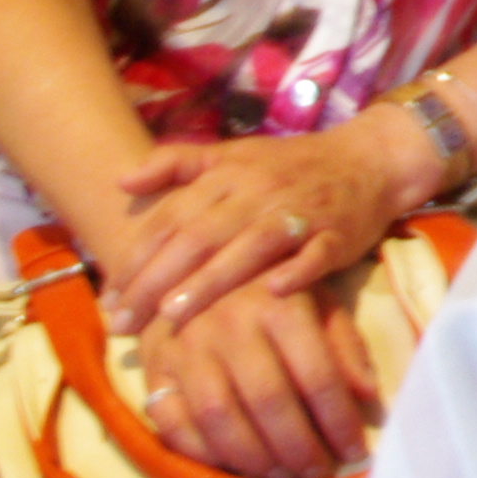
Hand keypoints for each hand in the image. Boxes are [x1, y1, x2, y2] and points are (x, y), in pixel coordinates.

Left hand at [102, 119, 415, 335]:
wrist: (370, 159)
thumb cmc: (290, 165)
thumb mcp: (233, 155)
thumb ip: (176, 163)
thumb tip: (120, 181)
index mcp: (229, 174)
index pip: (172, 217)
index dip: (137, 257)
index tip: (107, 298)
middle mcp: (260, 192)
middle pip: (201, 237)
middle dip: (157, 280)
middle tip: (123, 322)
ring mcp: (301, 213)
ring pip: (251, 247)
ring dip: (213, 280)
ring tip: (174, 315)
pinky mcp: (337, 234)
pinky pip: (316, 255)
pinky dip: (298, 274)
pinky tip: (274, 294)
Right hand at [138, 275, 380, 477]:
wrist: (196, 266)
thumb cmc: (271, 290)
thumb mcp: (318, 301)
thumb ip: (345, 346)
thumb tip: (368, 395)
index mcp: (279, 305)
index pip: (317, 375)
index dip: (339, 421)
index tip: (356, 451)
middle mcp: (229, 324)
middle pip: (268, 401)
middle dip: (298, 448)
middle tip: (317, 472)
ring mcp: (186, 347)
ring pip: (219, 418)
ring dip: (253, 458)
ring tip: (281, 476)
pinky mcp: (154, 369)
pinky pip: (172, 424)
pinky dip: (203, 454)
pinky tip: (232, 465)